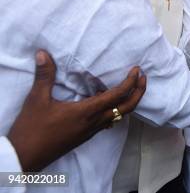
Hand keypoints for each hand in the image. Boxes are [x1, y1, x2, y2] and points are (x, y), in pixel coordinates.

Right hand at [7, 50, 145, 171]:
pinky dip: (115, 110)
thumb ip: (44, 76)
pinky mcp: (86, 135)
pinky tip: (107, 102)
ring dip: (128, 101)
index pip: (117, 96)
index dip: (130, 82)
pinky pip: (108, 122)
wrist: (25, 157)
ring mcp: (91, 131)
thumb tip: (43, 53)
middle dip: (139, 92)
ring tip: (129, 86)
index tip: (137, 70)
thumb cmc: (32, 129)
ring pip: (119, 116)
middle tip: (142, 77)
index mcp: (87, 112)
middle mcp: (94, 122)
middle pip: (127, 108)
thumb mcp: (37, 100)